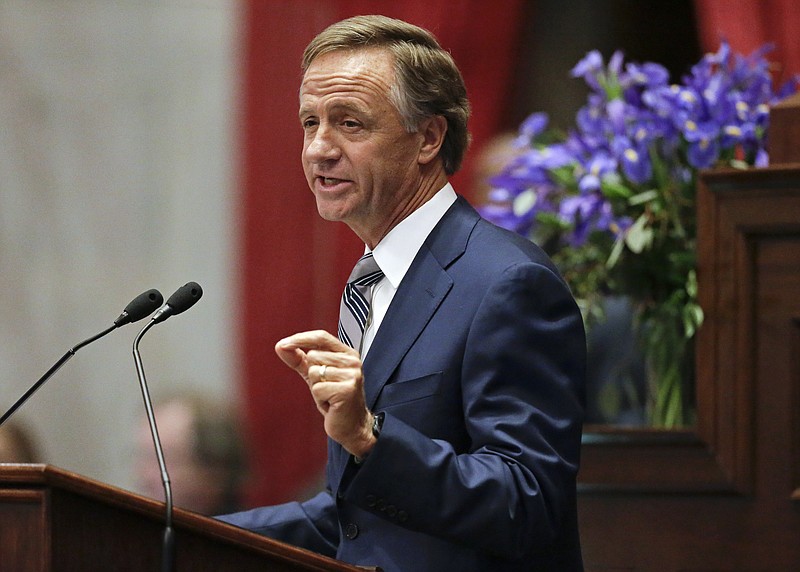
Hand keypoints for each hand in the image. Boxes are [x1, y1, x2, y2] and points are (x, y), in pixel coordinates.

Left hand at [275, 330, 375, 457]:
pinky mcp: (346, 390)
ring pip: (314, 372)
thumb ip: (300, 360)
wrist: (352, 425)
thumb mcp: (316, 376)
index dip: (301, 338)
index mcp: (346, 354)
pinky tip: (331, 404)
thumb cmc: (336, 400)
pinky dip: (319, 399)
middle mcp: (352, 362)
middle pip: (314, 355)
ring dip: (316, 388)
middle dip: (312, 374)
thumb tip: (281, 347)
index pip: (321, 337)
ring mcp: (351, 375)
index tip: (284, 343)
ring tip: (329, 396)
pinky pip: (317, 389)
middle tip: (326, 387)